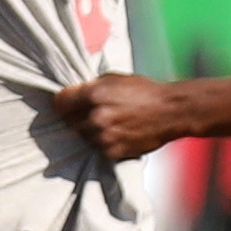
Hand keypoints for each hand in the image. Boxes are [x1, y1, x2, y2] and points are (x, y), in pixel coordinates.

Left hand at [52, 73, 185, 162]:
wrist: (171, 111)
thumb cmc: (147, 92)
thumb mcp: (116, 79)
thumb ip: (92, 87)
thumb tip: (76, 94)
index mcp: (93, 94)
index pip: (59, 103)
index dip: (64, 103)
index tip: (68, 105)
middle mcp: (96, 117)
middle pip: (70, 122)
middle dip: (79, 117)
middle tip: (94, 114)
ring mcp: (104, 136)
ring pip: (84, 137)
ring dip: (92, 132)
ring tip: (111, 124)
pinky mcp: (113, 151)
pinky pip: (99, 148)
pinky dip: (105, 143)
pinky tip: (119, 133)